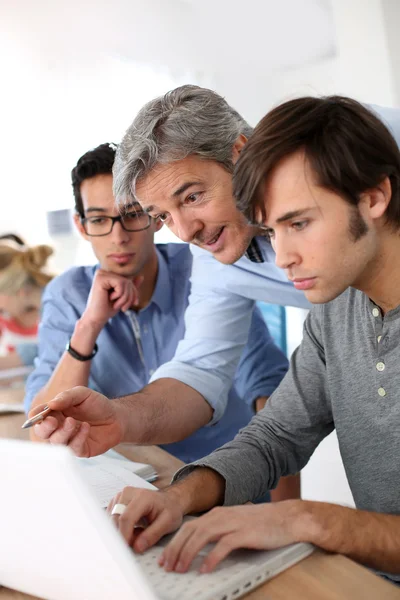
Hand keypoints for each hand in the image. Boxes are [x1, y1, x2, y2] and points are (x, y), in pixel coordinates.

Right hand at [30, 386, 124, 456]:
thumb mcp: (82, 394)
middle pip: (42, 433)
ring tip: (73, 421)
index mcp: (55, 414)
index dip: (35, 417)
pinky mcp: (80, 450)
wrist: (117, 416)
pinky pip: (73, 448)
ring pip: (56, 443)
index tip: (37, 414)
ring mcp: (69, 440)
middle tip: (52, 421)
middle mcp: (59, 428)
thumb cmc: (97, 405)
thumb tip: (51, 404)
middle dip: (44, 428)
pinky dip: (78, 437)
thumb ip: (67, 397)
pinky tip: (86, 427)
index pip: (39, 417)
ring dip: (62, 432)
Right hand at [81, 269, 142, 329]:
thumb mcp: (123, 297)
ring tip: (117, 305)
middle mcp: (104, 272)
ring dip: (125, 298)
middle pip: (128, 280)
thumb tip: (141, 276)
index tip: (134, 303)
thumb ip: (130, 287)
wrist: (96, 319)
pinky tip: (110, 299)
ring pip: (126, 282)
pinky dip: (120, 295)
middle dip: (130, 296)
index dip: (134, 292)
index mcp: (108, 275)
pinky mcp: (100, 278)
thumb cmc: (108, 308)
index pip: (129, 279)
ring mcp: (101, 274)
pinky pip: (121, 283)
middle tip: (123, 308)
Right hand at [107, 486, 184, 552]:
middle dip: (123, 535)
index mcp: (142, 497)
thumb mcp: (168, 523)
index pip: (126, 518)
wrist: (169, 500)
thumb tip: (137, 547)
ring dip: (120, 532)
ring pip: (111, 520)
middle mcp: (128, 493)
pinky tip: (131, 529)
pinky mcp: (116, 501)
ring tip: (137, 533)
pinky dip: (118, 528)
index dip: (124, 536)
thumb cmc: (169, 509)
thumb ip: (152, 535)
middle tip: (136, 543)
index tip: (126, 549)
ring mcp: (121, 496)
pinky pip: (111, 519)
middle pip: (116, 519)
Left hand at [160, 501, 304, 573]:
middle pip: (190, 531)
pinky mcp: (244, 533)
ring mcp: (232, 523)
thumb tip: (199, 547)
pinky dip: (212, 557)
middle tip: (167, 566)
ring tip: (180, 568)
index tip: (165, 558)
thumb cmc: (262, 523)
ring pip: (202, 536)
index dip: (174, 543)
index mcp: (217, 514)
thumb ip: (217, 532)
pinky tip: (205, 568)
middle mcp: (221, 516)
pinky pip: (223, 545)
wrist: (287, 518)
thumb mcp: (234, 523)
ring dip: (188, 553)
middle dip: (175, 549)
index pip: (188, 528)